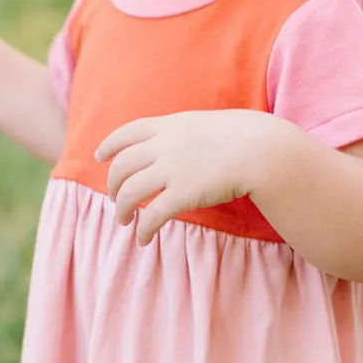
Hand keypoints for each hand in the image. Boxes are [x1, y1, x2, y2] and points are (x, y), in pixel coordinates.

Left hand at [94, 110, 278, 244]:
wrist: (263, 151)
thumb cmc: (244, 138)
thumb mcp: (207, 124)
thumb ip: (186, 133)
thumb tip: (179, 143)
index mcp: (170, 126)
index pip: (127, 132)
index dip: (110, 145)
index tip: (100, 156)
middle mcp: (165, 146)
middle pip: (122, 166)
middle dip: (113, 185)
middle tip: (116, 200)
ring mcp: (172, 169)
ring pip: (130, 192)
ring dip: (122, 210)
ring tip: (125, 221)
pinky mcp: (182, 194)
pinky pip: (152, 216)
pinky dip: (143, 229)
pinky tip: (144, 238)